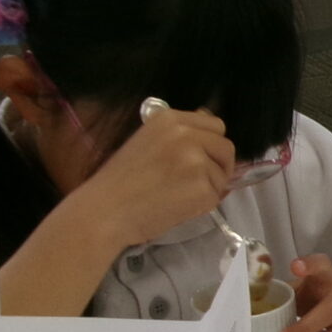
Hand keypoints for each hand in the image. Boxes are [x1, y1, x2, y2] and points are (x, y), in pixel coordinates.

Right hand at [67, 104, 233, 249]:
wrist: (104, 211)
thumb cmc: (120, 181)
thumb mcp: (147, 141)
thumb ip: (179, 135)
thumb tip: (211, 135)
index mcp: (170, 119)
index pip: (215, 125)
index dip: (211, 144)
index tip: (202, 158)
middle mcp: (186, 134)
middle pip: (226, 147)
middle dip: (218, 166)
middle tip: (197, 182)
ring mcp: (196, 160)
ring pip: (223, 174)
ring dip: (209, 188)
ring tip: (177, 195)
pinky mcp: (202, 187)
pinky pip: (216, 196)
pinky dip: (203, 205)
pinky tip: (178, 206)